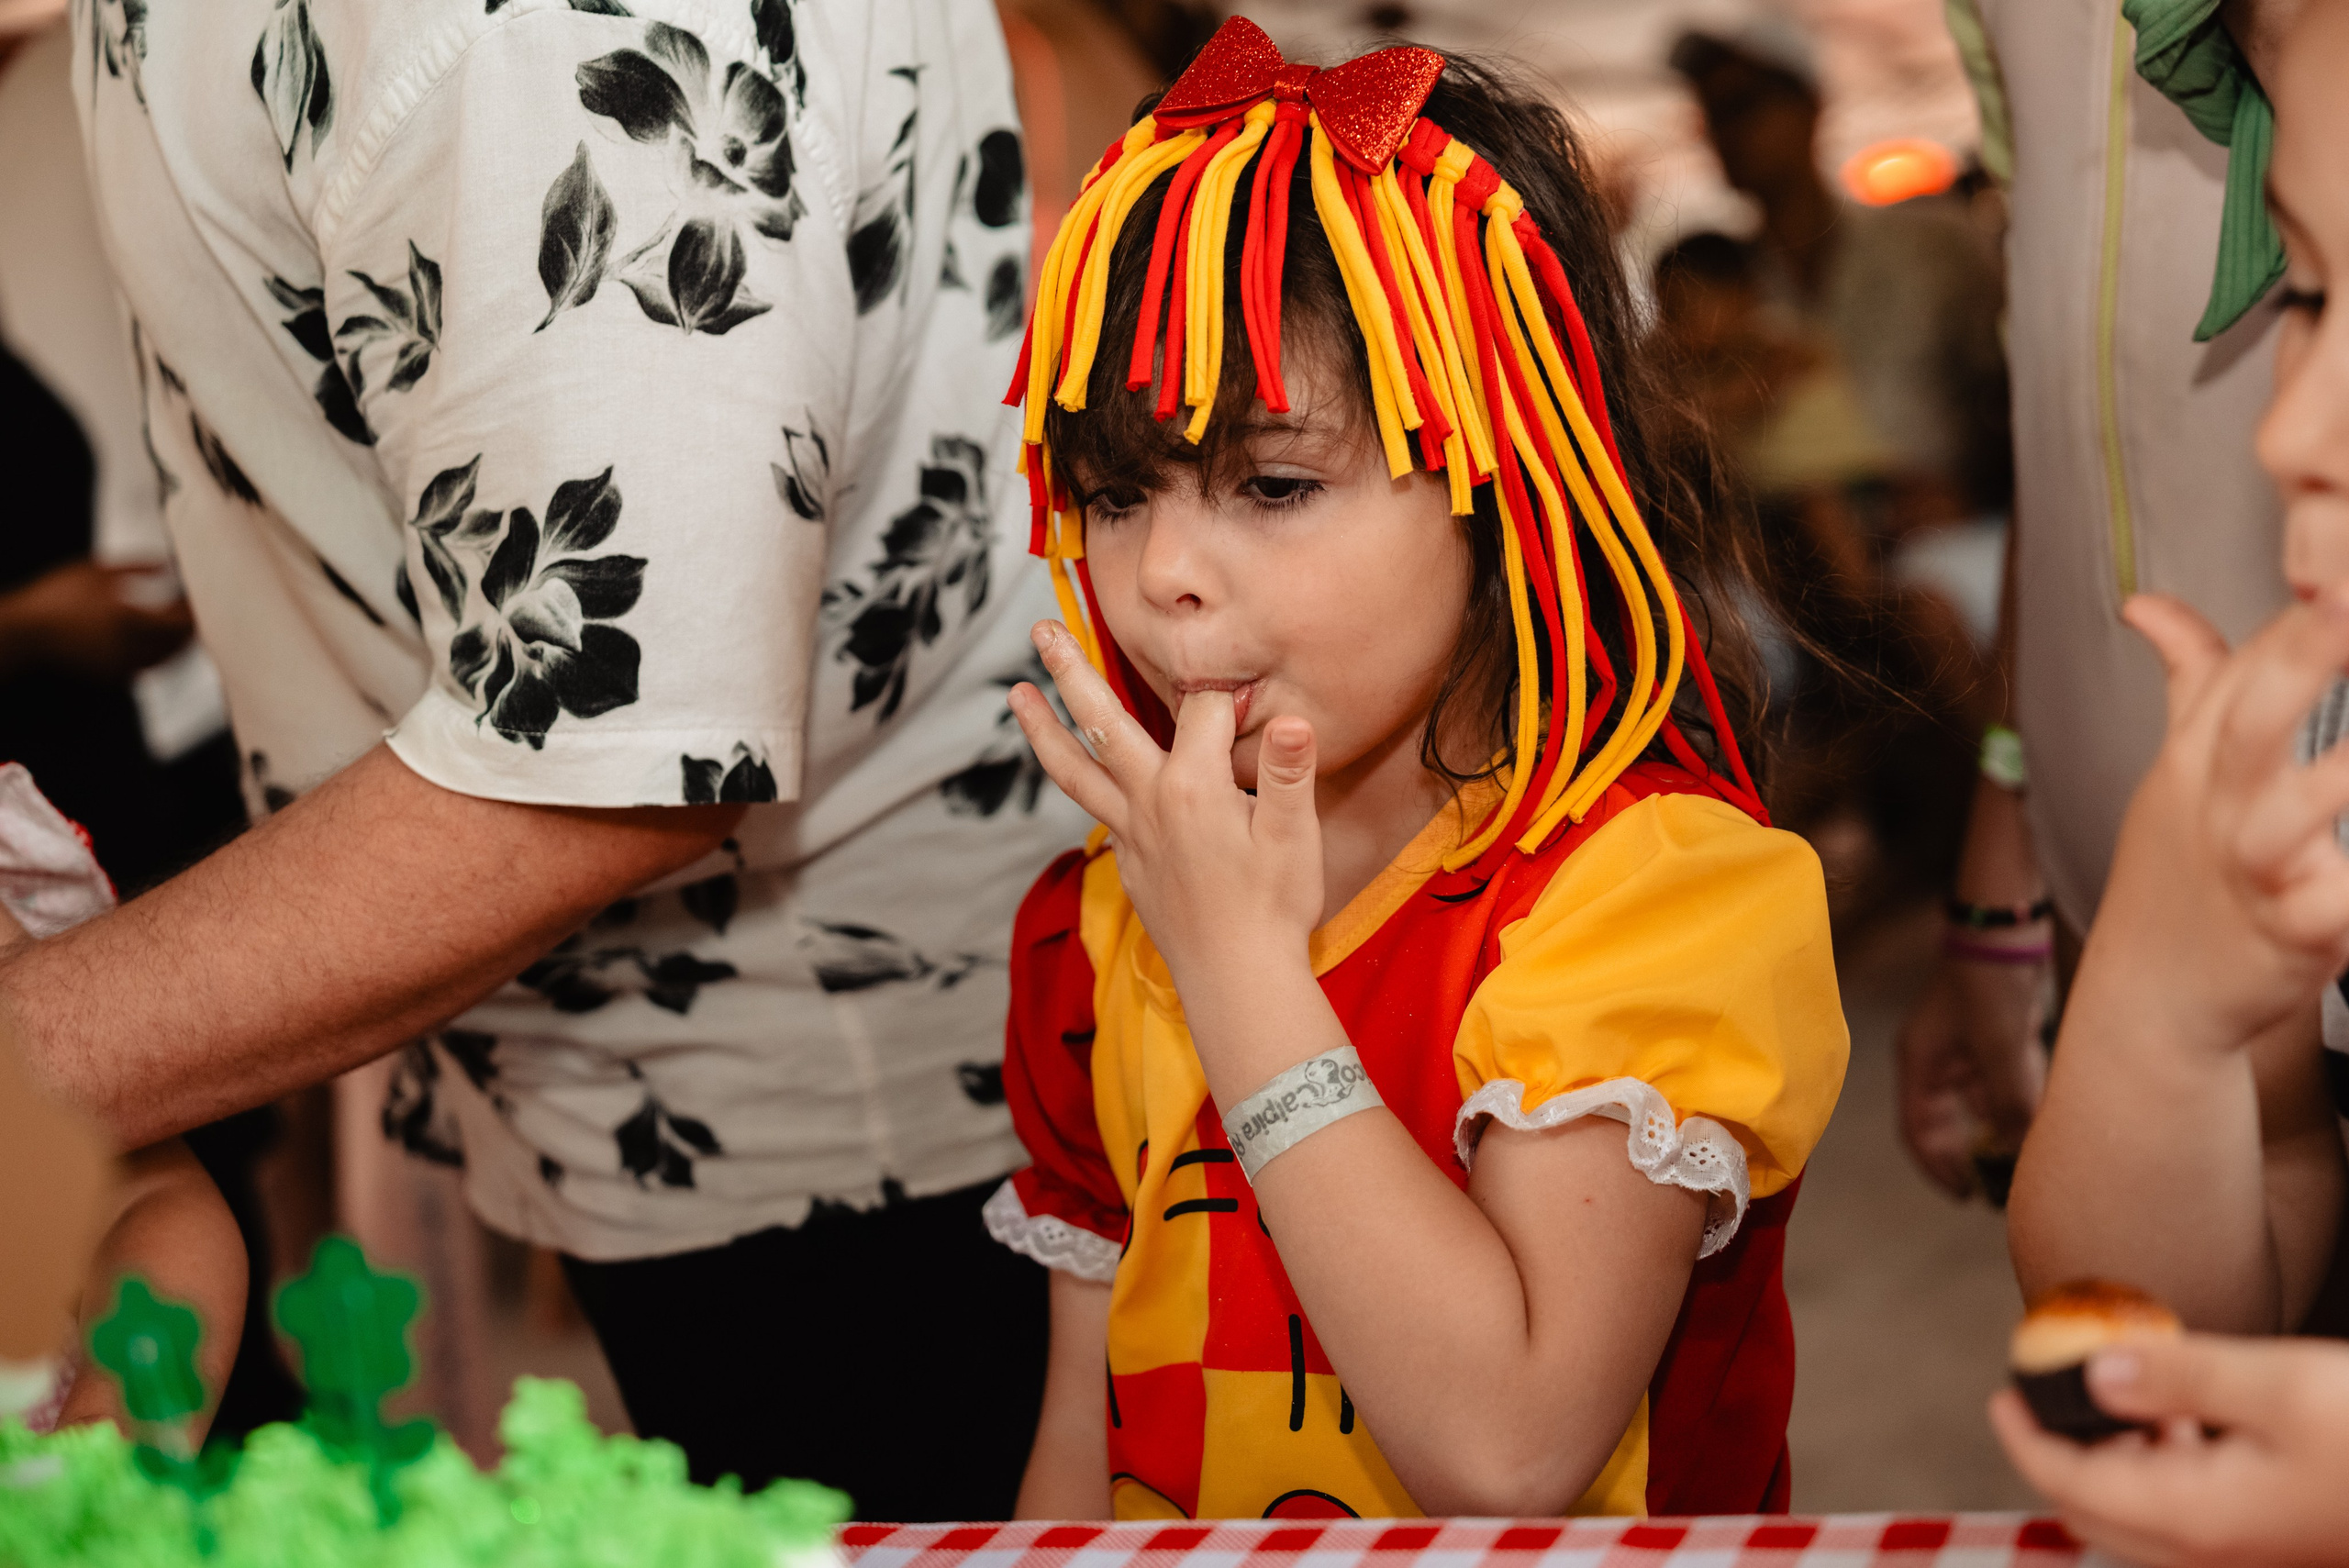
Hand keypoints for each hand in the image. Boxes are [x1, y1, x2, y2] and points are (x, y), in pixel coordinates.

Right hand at [0, 561, 194, 683]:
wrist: (26, 631)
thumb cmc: (57, 596)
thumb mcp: (96, 569)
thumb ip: (138, 566)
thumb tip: (169, 564)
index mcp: (129, 618)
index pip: (182, 621)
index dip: (194, 610)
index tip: (194, 597)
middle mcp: (130, 646)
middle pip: (181, 643)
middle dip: (190, 627)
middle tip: (192, 612)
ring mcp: (123, 664)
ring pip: (169, 659)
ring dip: (179, 644)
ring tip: (179, 626)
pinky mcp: (114, 676)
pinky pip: (150, 668)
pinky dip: (160, 656)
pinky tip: (158, 642)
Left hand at [1007, 620, 1322, 991]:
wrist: (1238, 980)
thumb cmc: (1274, 908)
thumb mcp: (1293, 835)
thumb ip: (1287, 771)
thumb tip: (1291, 718)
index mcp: (1193, 786)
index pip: (1206, 708)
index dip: (1232, 692)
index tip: (1253, 691)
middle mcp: (1151, 802)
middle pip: (1104, 721)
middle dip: (1072, 670)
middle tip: (1041, 629)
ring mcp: (1133, 833)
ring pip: (1074, 769)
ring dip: (1043, 728)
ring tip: (1015, 694)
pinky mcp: (1130, 862)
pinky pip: (1093, 809)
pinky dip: (1075, 780)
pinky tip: (1072, 769)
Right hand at [1896, 947, 2046, 1197]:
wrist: (2009, 924)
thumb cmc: (1989, 979)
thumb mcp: (1999, 1046)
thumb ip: (2011, 1100)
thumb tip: (2021, 1151)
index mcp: (1921, 1063)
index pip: (1919, 1131)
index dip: (1939, 1167)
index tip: (1968, 1196)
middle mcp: (1940, 1062)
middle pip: (1949, 1125)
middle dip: (1972, 1157)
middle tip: (2001, 1191)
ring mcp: (1969, 1051)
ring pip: (1983, 1108)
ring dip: (2003, 1134)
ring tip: (2027, 1164)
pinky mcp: (1998, 1040)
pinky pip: (2007, 1087)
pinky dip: (2021, 1108)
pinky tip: (2044, 1125)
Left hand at [1990, 1333, 2348, 1567]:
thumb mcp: (2275, 1385)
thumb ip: (2175, 1381)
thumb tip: (2091, 1374)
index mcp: (2194, 1518)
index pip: (2069, 1484)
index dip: (2025, 1436)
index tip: (2003, 1390)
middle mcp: (2214, 1554)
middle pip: (2098, 1513)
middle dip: (2061, 1457)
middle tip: (2043, 1396)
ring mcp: (2252, 1558)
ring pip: (2147, 1521)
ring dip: (2121, 1465)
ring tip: (2119, 1395)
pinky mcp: (2283, 1545)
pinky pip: (2196, 1520)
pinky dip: (2171, 1474)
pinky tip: (2193, 1424)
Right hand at [2085, 590, 2348, 1051]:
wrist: (2152, 1000)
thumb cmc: (2178, 876)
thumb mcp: (2174, 771)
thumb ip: (2187, 676)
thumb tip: (2143, 603)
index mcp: (2198, 758)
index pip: (2246, 666)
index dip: (2303, 614)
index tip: (2344, 561)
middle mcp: (2220, 805)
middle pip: (2253, 719)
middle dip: (2304, 661)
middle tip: (2347, 609)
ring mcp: (2254, 871)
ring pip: (2294, 814)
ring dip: (2337, 778)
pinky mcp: (2294, 935)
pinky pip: (2337, 908)